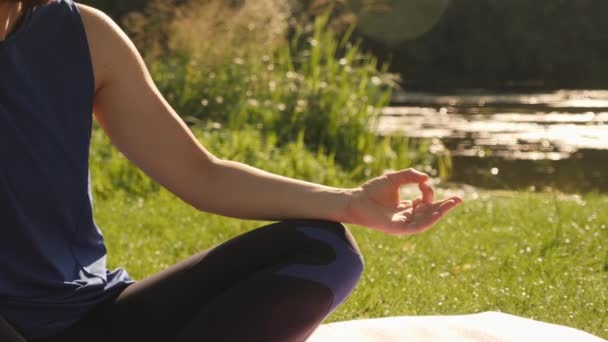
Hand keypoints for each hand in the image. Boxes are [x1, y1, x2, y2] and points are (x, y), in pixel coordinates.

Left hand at [341, 169, 461, 235]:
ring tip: (452, 204)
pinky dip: (427, 221)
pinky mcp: (397, 229)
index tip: (423, 182)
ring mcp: (403, 224)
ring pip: (426, 221)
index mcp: (406, 207)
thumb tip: (426, 178)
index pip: (425, 202)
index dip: (429, 192)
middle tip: (459, 199)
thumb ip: (410, 176)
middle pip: (430, 213)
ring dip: (440, 213)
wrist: (354, 200)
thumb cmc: (371, 191)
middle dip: (445, 207)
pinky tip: (436, 213)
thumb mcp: (394, 179)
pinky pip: (416, 227)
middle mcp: (406, 217)